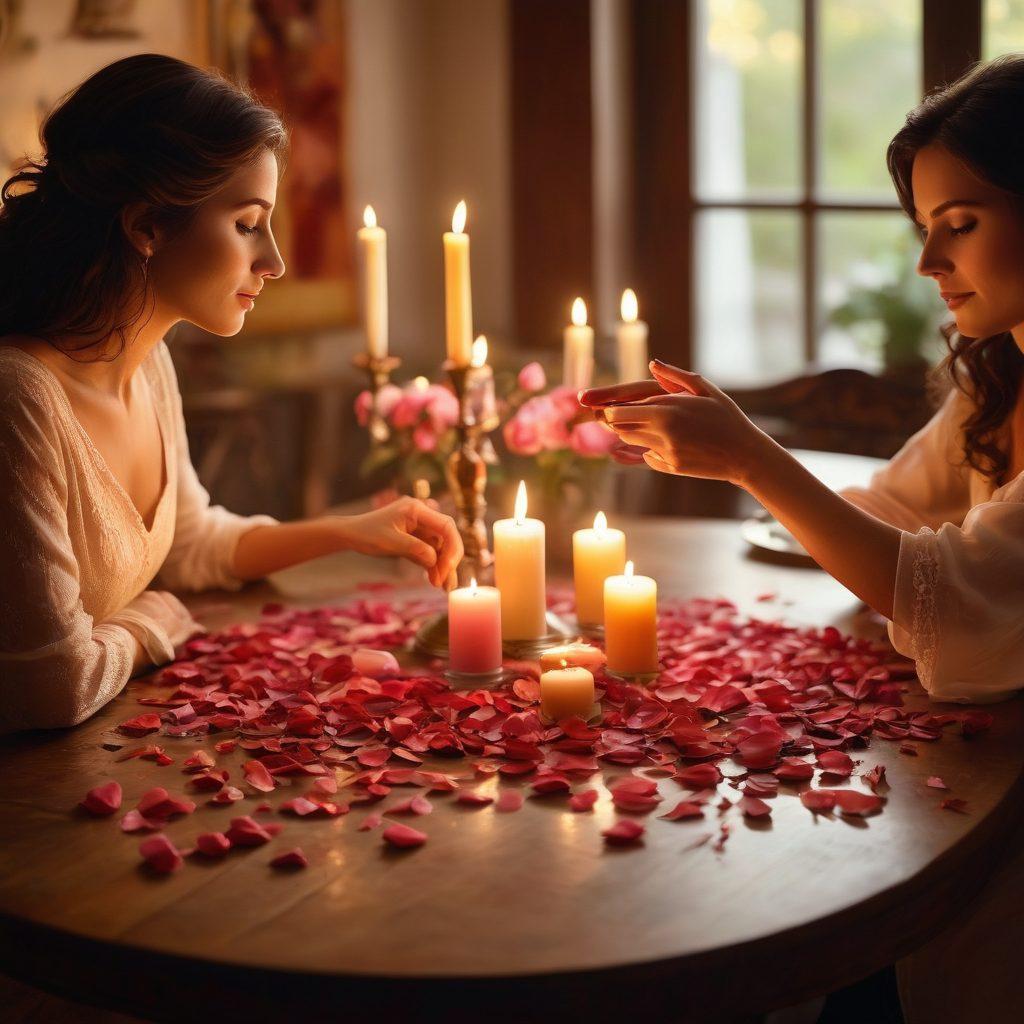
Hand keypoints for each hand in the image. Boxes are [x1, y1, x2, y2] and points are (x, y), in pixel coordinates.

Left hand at [335, 496, 462, 588]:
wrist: (351, 535)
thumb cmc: (367, 534)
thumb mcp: (390, 542)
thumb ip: (415, 549)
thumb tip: (435, 560)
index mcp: (417, 509)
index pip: (446, 525)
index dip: (452, 547)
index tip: (449, 567)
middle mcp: (422, 515)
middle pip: (446, 537)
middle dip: (448, 560)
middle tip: (445, 583)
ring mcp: (420, 526)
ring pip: (440, 547)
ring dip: (442, 566)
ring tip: (443, 587)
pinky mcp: (417, 537)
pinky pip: (431, 552)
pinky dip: (433, 565)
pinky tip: (435, 580)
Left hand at [598, 360, 767, 484]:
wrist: (745, 454)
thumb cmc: (726, 417)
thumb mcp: (705, 390)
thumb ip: (676, 376)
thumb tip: (653, 364)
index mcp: (668, 410)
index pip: (620, 412)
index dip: (608, 409)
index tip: (604, 404)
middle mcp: (663, 433)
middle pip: (620, 428)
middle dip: (615, 420)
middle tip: (613, 412)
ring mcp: (666, 453)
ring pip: (631, 442)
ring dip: (629, 432)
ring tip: (639, 422)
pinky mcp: (671, 468)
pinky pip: (648, 457)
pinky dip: (648, 448)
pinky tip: (662, 441)